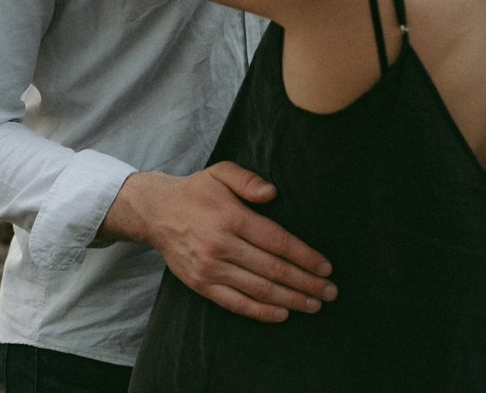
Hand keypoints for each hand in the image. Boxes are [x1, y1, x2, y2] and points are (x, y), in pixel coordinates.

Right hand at [98, 163, 336, 322]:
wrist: (156, 213)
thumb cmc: (196, 191)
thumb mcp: (220, 172)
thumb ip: (248, 180)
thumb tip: (272, 193)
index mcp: (231, 218)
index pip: (278, 242)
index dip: (305, 257)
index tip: (326, 268)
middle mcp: (221, 245)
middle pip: (273, 270)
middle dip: (306, 283)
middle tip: (329, 292)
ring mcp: (210, 268)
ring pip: (259, 290)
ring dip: (291, 300)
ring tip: (314, 304)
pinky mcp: (201, 284)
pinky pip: (235, 304)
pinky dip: (261, 312)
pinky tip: (282, 313)